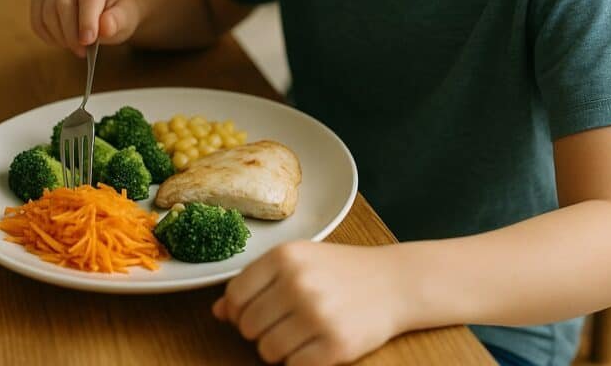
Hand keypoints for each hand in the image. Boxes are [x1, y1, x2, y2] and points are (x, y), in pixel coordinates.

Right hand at [30, 0, 139, 56]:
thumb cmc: (120, 11)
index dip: (86, 20)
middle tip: (81, 50)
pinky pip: (36, 14)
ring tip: (74, 46)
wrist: (110, 5)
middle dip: (70, 32)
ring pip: (47, 9)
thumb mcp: (127, 18)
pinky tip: (59, 40)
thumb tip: (105, 27)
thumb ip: (118, 21)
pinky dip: (44, 32)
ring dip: (58, 34)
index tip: (88, 41)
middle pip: (63, 2)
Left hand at [212, 241, 400, 365]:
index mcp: (285, 256)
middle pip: (247, 326)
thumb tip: (217, 311)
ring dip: (279, 349)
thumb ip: (256, 282)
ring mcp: (317, 314)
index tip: (256, 310)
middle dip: (261, 330)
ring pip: (266, 351)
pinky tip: (316, 344)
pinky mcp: (334, 345)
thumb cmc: (339, 270)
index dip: (239, 310)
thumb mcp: (298, 261)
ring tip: (302, 332)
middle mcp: (298, 282)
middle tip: (286, 320)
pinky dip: (300, 361)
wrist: (393, 282)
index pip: (234, 296)